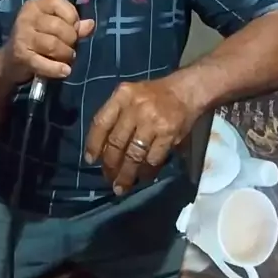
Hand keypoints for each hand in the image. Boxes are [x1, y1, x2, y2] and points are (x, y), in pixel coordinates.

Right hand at [2, 0, 94, 82]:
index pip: (59, 3)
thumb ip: (73, 25)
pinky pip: (44, 63)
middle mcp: (26, 18)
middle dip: (71, 40)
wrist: (10, 61)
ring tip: (67, 58)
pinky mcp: (20, 55)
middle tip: (70, 48)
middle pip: (59, 26)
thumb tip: (90, 24)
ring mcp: (22, 36)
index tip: (74, 28)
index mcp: (35, 6)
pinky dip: (57, 69)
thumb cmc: (37, 40)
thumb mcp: (53, 27)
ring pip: (53, 45)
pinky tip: (65, 71)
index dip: (72, 17)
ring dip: (66, 55)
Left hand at [84, 78, 199, 195]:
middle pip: (116, 143)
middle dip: (110, 165)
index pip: (101, 122)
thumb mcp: (130, 94)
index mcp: (122, 95)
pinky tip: (142, 177)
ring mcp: (152, 122)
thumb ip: (116, 114)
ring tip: (121, 186)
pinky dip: (146, 172)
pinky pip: (152, 159)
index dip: (93, 144)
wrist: (187, 91)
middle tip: (108, 178)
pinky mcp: (168, 135)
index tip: (90, 160)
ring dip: (126, 174)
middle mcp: (135, 108)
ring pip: (133, 155)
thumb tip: (103, 148)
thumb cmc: (154, 94)